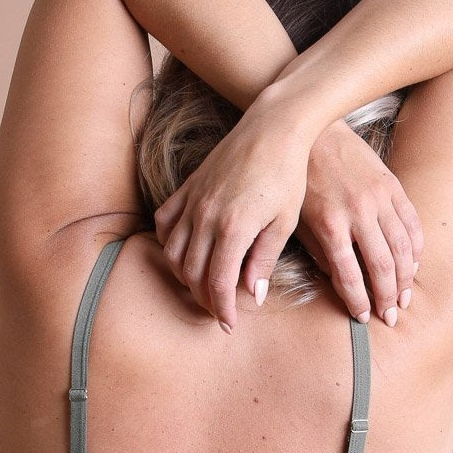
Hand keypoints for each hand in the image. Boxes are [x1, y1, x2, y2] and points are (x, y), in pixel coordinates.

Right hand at [153, 111, 309, 332]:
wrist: (273, 128)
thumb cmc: (287, 175)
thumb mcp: (284, 223)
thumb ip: (264, 260)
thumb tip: (251, 295)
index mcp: (233, 228)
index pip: (217, 283)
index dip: (222, 309)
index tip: (229, 324)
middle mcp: (205, 216)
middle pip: (192, 274)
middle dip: (204, 299)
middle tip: (219, 310)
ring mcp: (192, 201)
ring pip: (173, 253)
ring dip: (184, 276)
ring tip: (202, 286)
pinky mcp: (188, 188)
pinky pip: (165, 223)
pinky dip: (169, 244)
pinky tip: (184, 252)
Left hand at [289, 118, 422, 324]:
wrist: (314, 132)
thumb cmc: (300, 179)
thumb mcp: (297, 219)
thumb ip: (316, 252)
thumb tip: (336, 283)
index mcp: (330, 225)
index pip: (350, 276)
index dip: (358, 301)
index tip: (363, 318)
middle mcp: (359, 214)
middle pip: (381, 267)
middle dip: (387, 297)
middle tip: (390, 317)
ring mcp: (379, 199)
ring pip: (402, 249)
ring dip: (405, 279)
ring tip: (404, 299)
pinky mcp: (392, 186)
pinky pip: (412, 223)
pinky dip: (416, 248)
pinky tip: (413, 265)